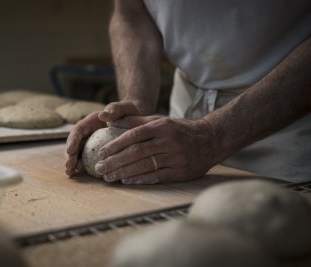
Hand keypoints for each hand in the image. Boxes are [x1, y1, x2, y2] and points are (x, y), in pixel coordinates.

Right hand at [65, 101, 141, 175]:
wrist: (136, 117)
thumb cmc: (129, 111)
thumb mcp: (123, 108)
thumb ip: (114, 109)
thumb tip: (102, 114)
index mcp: (92, 121)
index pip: (79, 130)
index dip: (73, 140)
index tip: (70, 150)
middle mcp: (89, 133)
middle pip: (75, 144)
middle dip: (70, 155)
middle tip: (69, 166)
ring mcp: (92, 143)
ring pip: (79, 153)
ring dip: (73, 163)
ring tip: (70, 173)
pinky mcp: (97, 152)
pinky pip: (89, 160)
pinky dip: (83, 167)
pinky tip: (79, 175)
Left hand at [95, 116, 219, 183]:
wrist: (210, 140)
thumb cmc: (179, 130)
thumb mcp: (160, 121)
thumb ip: (135, 121)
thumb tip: (109, 120)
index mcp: (161, 126)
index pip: (134, 135)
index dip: (115, 145)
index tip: (101, 152)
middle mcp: (168, 141)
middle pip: (136, 152)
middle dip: (115, 161)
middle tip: (99, 168)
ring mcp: (176, 157)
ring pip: (145, 166)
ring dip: (124, 173)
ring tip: (109, 177)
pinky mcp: (181, 171)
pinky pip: (157, 177)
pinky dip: (140, 179)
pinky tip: (127, 182)